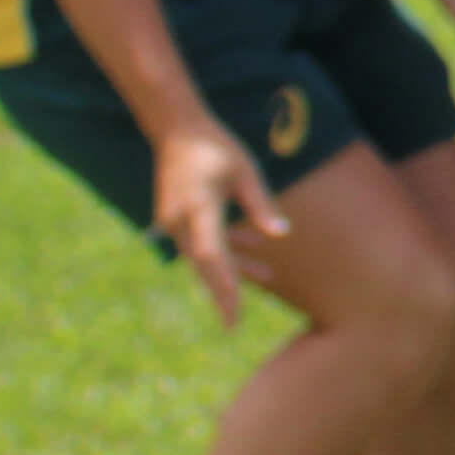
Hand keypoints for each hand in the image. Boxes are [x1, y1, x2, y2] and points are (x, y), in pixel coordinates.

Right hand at [150, 118, 284, 326]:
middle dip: (222, 292)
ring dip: (232, 267)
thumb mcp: (246, 172)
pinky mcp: (175, 218)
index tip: (232, 313)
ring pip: (203, 255)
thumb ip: (261, 205)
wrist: (178, 130)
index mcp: (199, 207)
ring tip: (269, 276)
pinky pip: (200, 241)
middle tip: (233, 324)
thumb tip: (281, 234)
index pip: (211, 256)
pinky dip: (224, 248)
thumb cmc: (217, 147)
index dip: (223, 286)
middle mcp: (180, 219)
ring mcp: (173, 220)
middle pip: (204, 264)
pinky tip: (254, 245)